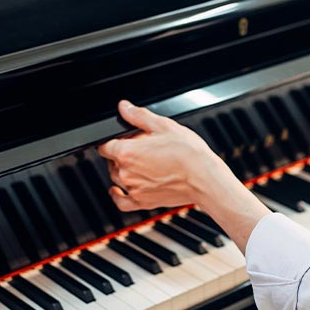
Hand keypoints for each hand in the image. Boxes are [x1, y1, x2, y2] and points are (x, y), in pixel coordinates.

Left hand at [98, 100, 271, 252]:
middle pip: (111, 161)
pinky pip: (121, 202)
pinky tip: (118, 190)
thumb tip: (124, 107)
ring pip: (116, 179)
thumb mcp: (164, 126)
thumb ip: (139, 116)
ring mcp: (133, 189)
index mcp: (127, 152)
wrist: (205, 178)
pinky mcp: (143, 202)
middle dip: (122, 154)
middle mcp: (126, 173)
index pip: (104, 145)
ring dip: (123, 171)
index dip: (113, 140)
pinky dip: (117, 196)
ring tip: (142, 164)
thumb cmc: (189, 153)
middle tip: (142, 149)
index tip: (124, 138)